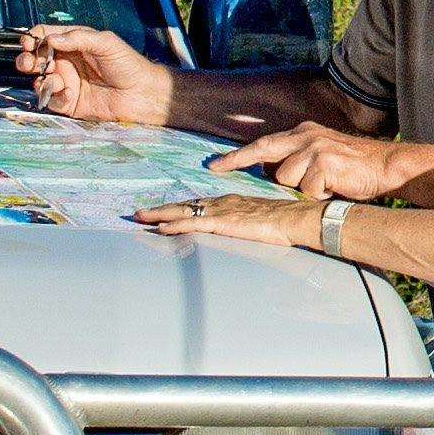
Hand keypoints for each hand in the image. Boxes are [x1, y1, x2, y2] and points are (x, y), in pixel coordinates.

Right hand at [16, 23, 163, 123]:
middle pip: (36, 59)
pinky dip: (55, 96)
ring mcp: (67, 83)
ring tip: (53, 79)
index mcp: (74, 43)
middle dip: (28, 60)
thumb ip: (78, 38)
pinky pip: (52, 100)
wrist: (142, 94)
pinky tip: (69, 93)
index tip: (29, 42)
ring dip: (40, 79)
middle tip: (28, 63)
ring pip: (40, 80)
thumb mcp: (106, 42)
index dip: (34, 38)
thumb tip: (51, 39)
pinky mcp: (69, 103)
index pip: (45, 36)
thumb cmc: (128, 64)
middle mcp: (67, 62)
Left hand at [138, 189, 317, 245]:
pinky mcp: (224, 223)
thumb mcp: (258, 222)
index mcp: (230, 203)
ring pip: (184, 212)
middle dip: (161, 209)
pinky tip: (162, 228)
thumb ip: (244, 225)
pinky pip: (194, 224)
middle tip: (139, 212)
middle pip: (185, 205)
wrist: (295, 219)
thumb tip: (238, 231)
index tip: (160, 212)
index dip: (177, 208)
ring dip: (160, 215)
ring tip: (141, 217)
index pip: (197, 205)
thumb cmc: (283, 222)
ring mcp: (222, 212)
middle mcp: (222, 203)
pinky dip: (176, 225)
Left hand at [213, 122, 433, 201]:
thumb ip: (298, 159)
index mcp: (304, 133)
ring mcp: (315, 148)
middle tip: (216, 168)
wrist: (386, 165)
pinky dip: (319, 194)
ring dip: (301, 188)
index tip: (216, 164)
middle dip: (237, 159)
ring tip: (324, 186)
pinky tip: (335, 188)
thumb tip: (271, 172)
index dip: (239, 155)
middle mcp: (306, 136)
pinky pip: (308, 188)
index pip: (265, 143)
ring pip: (286, 176)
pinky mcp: (325, 162)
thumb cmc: (354, 167)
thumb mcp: (322, 154)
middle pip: (264, 148)